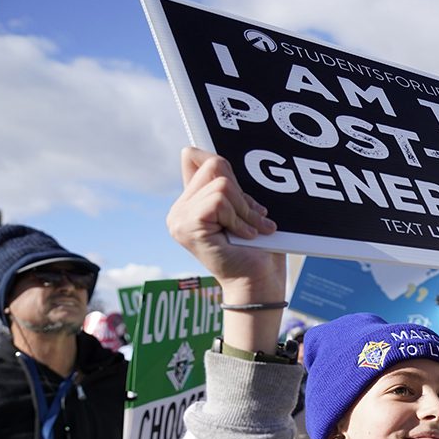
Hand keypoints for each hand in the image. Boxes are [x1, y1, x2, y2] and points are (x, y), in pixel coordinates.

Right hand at [167, 147, 283, 303]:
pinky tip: (246, 236)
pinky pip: (218, 201)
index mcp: (190, 203)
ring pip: (221, 184)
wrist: (259, 282)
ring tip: (251, 231)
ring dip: (245, 209)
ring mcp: (179, 218)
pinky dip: (239, 218)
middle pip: (214, 166)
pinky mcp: (187, 226)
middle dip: (242, 192)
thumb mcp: (244, 208)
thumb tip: (217, 157)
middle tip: (254, 218)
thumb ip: (229, 186)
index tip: (239, 189)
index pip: (194, 156)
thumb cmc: (258, 249)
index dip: (221, 165)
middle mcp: (179, 210)